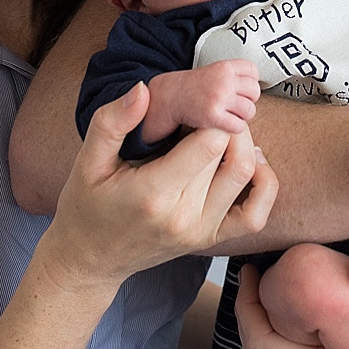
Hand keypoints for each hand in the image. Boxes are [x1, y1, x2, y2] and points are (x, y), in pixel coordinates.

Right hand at [40, 83, 276, 290]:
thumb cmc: (86, 206)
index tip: (193, 103)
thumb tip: (144, 89)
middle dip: (226, 122)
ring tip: (222, 131)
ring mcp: (203, 232)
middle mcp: (185, 217)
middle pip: (232, 154)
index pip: (209, 141)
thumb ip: (112, 122)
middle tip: (207, 110)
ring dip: (245, 144)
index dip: (210, 112)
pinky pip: (256, 214)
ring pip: (248, 176)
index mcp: (154, 193)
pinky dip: (263, 183)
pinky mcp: (212, 241)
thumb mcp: (87, 161)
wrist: (90, 259)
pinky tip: (249, 162)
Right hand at [141, 61, 261, 143]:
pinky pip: (238, 126)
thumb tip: (258, 90)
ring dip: (242, 116)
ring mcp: (219, 97)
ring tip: (229, 116)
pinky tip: (223, 125)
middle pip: (254, 92)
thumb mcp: (215, 71)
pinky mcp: (213, 116)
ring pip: (249, 110)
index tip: (239, 90)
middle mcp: (223, 80)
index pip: (254, 72)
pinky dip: (233, 129)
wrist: (168, 97)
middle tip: (234, 106)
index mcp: (225, 66)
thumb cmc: (194, 87)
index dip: (249, 83)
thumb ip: (235, 76)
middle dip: (247, 101)